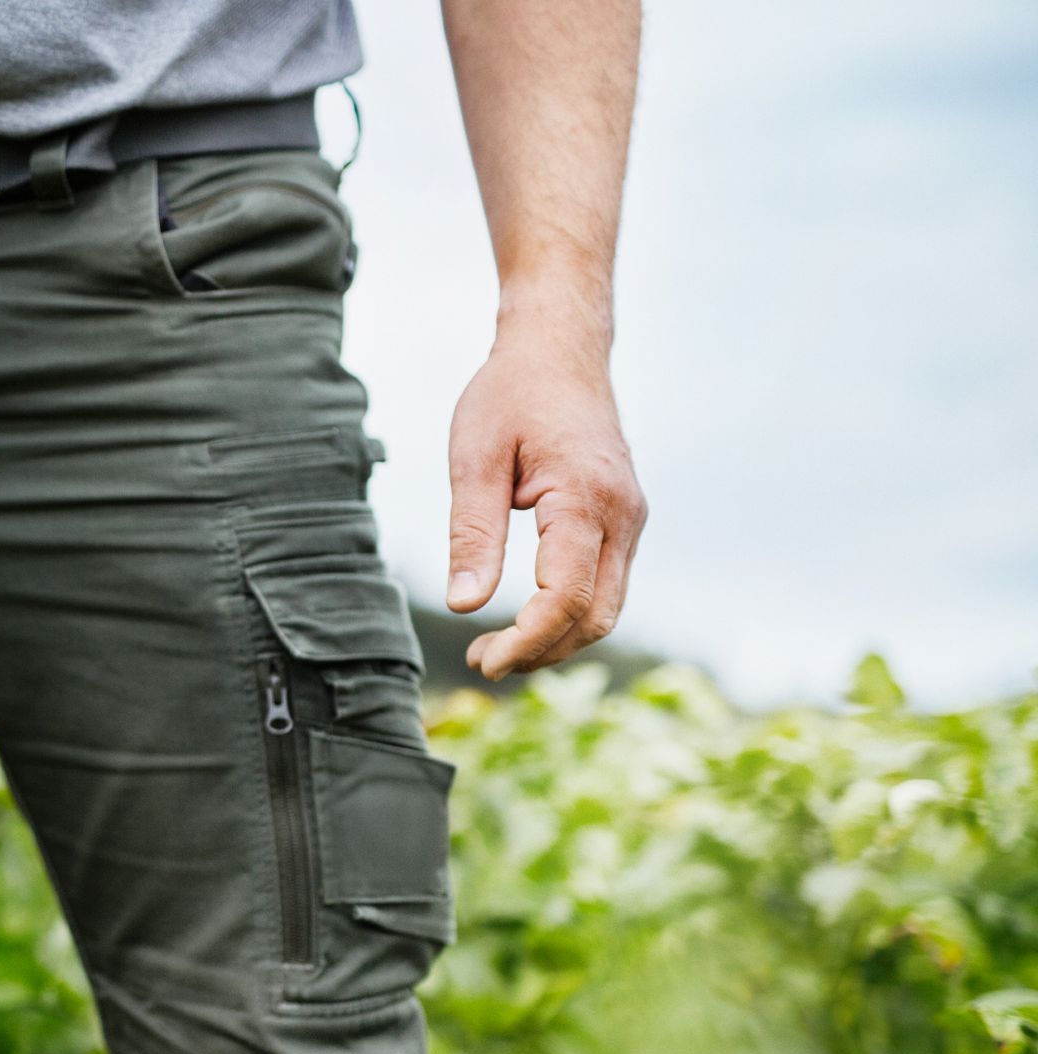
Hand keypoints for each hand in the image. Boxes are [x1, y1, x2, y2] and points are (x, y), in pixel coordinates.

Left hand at [444, 318, 645, 679]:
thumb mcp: (475, 459)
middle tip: (481, 661)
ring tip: (496, 647)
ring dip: (556, 638)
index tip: (483, 660)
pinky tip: (525, 618)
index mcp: (586, 499)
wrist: (559, 349)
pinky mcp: (623, 519)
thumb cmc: (512, 395)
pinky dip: (570, 613)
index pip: (566, 598)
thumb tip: (464, 605)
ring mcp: (630, 519)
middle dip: (541, 650)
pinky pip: (606, 583)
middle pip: (596, 617)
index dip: (526, 641)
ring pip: (607, 607)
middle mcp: (623, 516)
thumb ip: (471, 534)